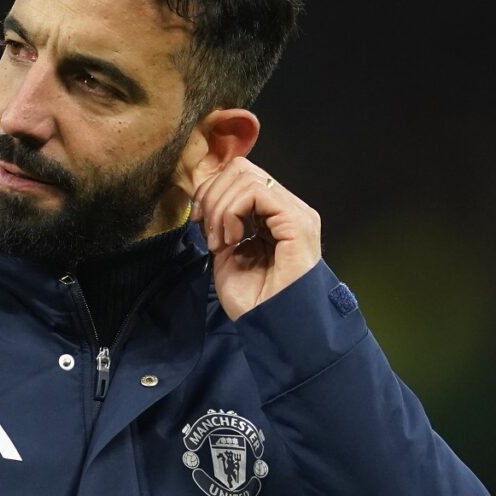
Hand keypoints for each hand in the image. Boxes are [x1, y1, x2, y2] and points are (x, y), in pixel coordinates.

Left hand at [190, 156, 321, 320]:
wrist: (273, 327)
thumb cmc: (253, 299)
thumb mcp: (226, 253)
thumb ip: (220, 222)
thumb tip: (202, 197)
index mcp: (272, 214)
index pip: (237, 176)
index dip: (210, 192)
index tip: (198, 224)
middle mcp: (287, 208)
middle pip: (239, 169)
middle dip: (212, 197)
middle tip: (210, 235)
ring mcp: (295, 212)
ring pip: (244, 176)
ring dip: (220, 208)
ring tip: (222, 242)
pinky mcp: (297, 221)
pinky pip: (255, 192)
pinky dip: (232, 212)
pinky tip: (232, 240)